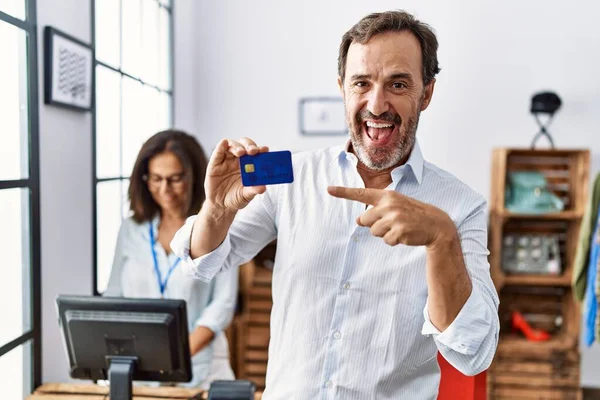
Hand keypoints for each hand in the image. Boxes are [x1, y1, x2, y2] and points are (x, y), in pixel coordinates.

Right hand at [205, 137, 269, 211]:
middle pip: (244, 145)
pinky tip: (224, 143)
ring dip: (237, 146)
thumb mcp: (246, 195)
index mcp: (249, 165)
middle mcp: (238, 160)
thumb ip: (253, 190)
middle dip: (249, 145)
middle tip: (253, 151)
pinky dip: (221, 146)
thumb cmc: (236, 198)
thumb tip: (263, 187)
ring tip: (241, 152)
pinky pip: (218, 152)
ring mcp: (226, 160)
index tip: (265, 150)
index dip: (261, 150)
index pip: (256, 153)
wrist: (221, 206)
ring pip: (232, 145)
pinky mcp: (215, 163)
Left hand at [327, 186, 454, 246]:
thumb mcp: (395, 206)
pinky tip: (404, 235)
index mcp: (387, 196)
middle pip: (364, 220)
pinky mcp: (399, 231)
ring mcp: (394, 218)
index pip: (361, 193)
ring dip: (385, 234)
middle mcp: (389, 205)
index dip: (343, 192)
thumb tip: (358, 221)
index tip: (328, 189)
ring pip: (374, 232)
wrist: (435, 224)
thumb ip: (376, 211)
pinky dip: (393, 241)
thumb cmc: (411, 214)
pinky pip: (386, 241)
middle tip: (392, 222)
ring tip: (400, 228)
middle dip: (374, 225)